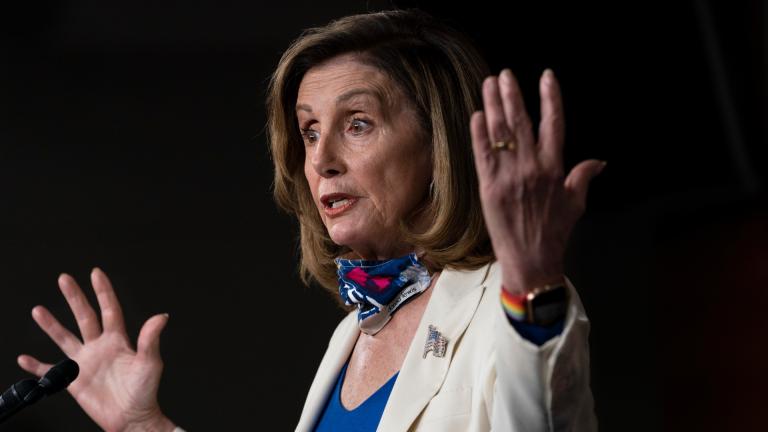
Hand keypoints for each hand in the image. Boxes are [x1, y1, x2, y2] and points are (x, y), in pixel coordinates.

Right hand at [18, 268, 175, 431]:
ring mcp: (85, 362)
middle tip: (64, 279)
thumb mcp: (150, 363)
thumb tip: (161, 316)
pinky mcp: (74, 380)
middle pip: (84, 316)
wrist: (132, 418)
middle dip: (75, 297)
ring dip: (51, 325)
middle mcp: (100, 346)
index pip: (109, 309)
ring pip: (65, 337)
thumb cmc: (145, 392)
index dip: (103, 291)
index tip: (96, 273)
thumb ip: (151, 339)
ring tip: (38, 310)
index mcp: (118, 340)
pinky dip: (37, 366)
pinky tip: (25, 358)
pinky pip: (51, 371)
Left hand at [470, 69, 604, 294]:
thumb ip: (583, 177)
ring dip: (493, 105)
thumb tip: (599, 161)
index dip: (550, 97)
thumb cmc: (554, 232)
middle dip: (513, 95)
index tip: (546, 76)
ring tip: (489, 84)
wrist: (531, 259)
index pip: (554, 123)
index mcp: (554, 168)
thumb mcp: (576, 203)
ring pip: (500, 133)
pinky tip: (476, 115)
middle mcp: (532, 167)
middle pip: (521, 121)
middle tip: (505, 74)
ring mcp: (509, 176)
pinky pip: (482, 154)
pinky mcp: (489, 187)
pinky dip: (479, 133)